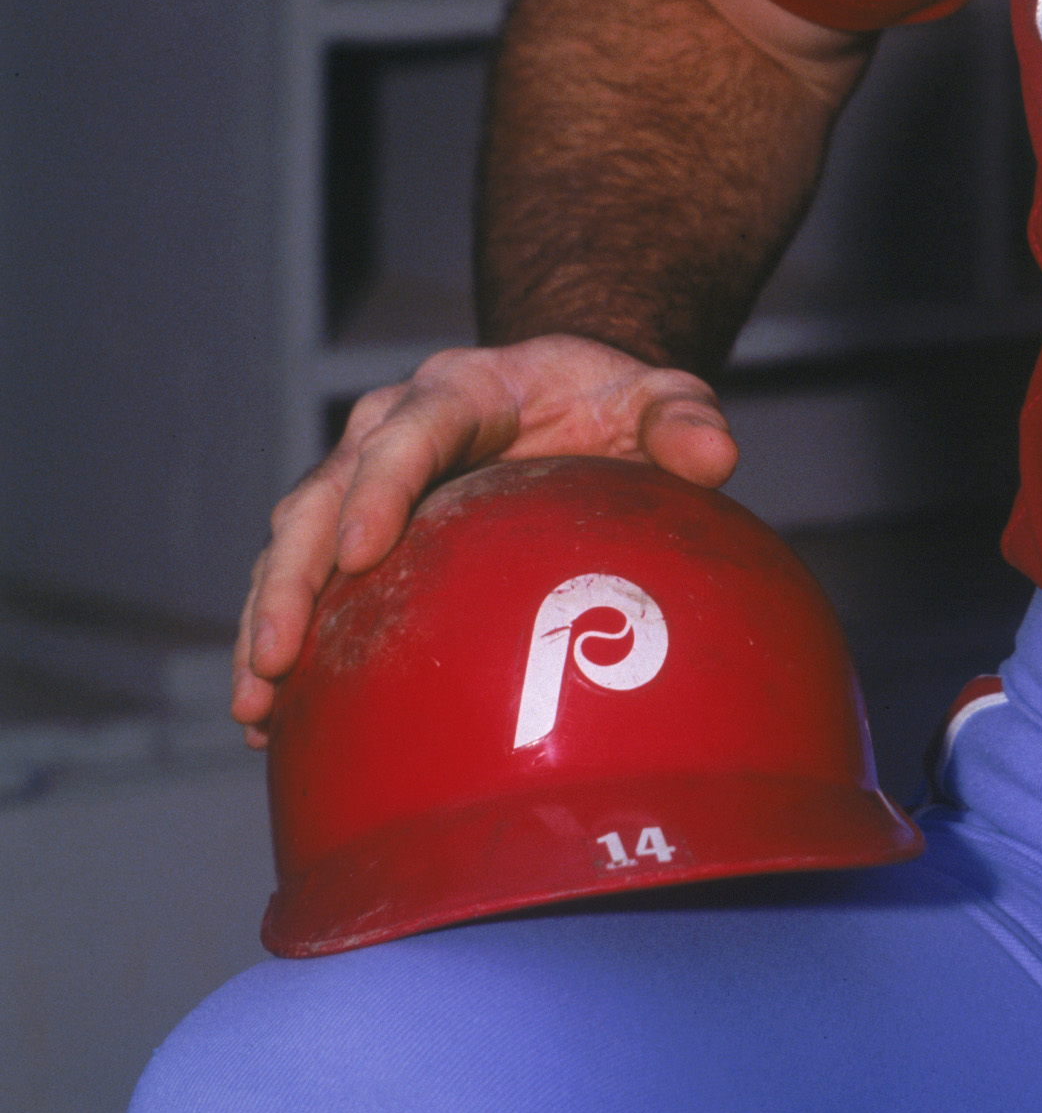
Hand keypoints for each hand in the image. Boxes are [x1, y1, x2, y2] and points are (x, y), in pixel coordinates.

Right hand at [231, 337, 736, 742]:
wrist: (567, 394)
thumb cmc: (612, 401)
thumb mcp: (656, 396)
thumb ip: (683, 419)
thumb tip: (715, 458)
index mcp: (463, 391)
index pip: (411, 432)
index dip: (380, 488)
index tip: (361, 552)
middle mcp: (391, 425)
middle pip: (324, 495)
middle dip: (294, 577)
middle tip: (278, 658)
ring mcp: (361, 476)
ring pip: (295, 542)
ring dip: (271, 619)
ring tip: (256, 706)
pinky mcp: (352, 525)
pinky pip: (303, 579)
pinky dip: (283, 642)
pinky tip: (271, 721)